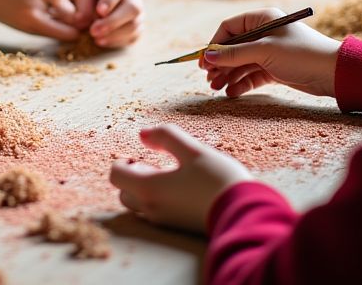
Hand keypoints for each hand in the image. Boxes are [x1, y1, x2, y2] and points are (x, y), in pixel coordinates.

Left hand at [72, 0, 143, 46]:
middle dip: (113, 22)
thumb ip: (82, 2)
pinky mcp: (138, 24)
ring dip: (115, 35)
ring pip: (135, 24)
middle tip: (93, 31)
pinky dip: (119, 41)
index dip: (110, 1)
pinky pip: (134, 36)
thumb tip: (81, 21)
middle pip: (133, 8)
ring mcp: (139, 9)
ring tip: (96, 39)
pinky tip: (103, 42)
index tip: (99, 12)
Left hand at [109, 125, 251, 233]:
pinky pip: (155, 213)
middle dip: (132, 177)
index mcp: (149, 189)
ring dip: (144, 189)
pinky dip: (157, 200)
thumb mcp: (192, 150)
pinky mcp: (178, 227)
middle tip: (155, 166)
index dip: (122, 162)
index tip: (141, 156)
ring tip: (168, 177)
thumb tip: (143, 134)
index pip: (115, 176)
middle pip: (124, 193)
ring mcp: (164, 221)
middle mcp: (152, 209)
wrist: (246, 214)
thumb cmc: (218, 180)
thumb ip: (165, 136)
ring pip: (139, 205)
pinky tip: (180, 189)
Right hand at [198, 7, 340, 98]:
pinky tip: (232, 93)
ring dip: (228, 75)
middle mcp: (263, 34)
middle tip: (208, 79)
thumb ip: (233, 54)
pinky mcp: (276, 69)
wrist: (334, 74)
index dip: (214, 44)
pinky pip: (253, 75)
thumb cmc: (299, 54)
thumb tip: (207, 57)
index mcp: (261, 20)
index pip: (229, 29)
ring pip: (241, 63)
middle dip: (220, 63)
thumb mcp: (263, 51)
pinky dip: (242, 83)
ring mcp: (269, 52)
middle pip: (233, 48)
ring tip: (216, 89)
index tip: (203, 61)